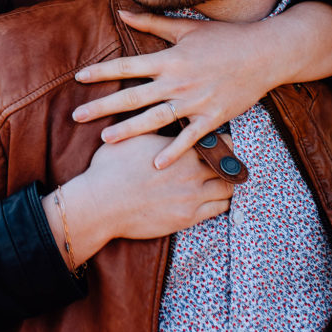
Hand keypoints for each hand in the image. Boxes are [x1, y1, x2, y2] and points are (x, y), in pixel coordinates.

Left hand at [73, 10, 272, 169]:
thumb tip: (122, 12)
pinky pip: (189, 138)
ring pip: (155, 119)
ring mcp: (195, 102)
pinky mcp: (212, 118)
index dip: (101, 72)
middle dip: (102, 106)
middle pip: (133, 96)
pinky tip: (156, 164)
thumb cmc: (224, 38)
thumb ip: (151, 23)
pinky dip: (173, 152)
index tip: (78, 78)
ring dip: (128, 130)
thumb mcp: (186, 27)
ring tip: (105, 139)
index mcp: (169, 59)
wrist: (264, 54)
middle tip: (77, 116)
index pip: (127, 66)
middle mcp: (177, 82)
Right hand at [83, 133, 232, 240]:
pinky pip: (218, 209)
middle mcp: (191, 171)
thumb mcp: (132, 139)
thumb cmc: (111, 168)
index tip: (223, 140)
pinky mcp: (187, 217)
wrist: (101, 203)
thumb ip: (151, 127)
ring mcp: (192, 196)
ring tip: (227, 178)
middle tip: (230, 159)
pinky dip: (222, 202)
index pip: (216, 141)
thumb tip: (159, 114)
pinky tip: (218, 198)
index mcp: (179, 149)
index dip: (223, 140)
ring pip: (227, 187)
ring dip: (228, 182)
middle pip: (227, 163)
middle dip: (230, 160)